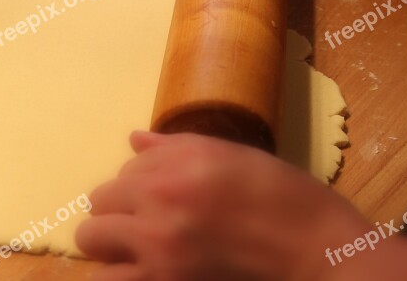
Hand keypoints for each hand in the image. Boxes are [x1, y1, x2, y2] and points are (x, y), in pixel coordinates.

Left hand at [75, 131, 371, 280]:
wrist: (314, 250)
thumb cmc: (280, 195)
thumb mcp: (228, 155)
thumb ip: (172, 147)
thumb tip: (134, 140)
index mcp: (173, 169)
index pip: (122, 172)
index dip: (137, 183)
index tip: (156, 193)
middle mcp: (156, 208)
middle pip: (97, 205)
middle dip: (113, 210)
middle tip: (138, 220)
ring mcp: (158, 253)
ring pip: (92, 243)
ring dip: (105, 243)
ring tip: (130, 248)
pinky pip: (112, 280)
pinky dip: (119, 272)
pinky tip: (138, 269)